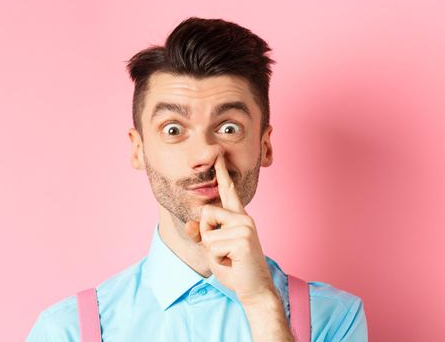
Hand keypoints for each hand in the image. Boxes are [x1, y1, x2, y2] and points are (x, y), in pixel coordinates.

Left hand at [185, 153, 275, 305]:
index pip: (229, 192)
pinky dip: (217, 259)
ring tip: (229, 258)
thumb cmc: (235, 268)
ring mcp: (245, 227)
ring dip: (212, 250)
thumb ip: (202, 235)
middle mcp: (243, 218)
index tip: (219, 156)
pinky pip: (212, 245)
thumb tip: (189, 226)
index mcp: (239, 217)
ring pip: (207, 232)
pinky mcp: (242, 239)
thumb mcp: (213, 250)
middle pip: (206, 214)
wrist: (254, 289)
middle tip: (223, 252)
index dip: (223, 174)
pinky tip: (232, 262)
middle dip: (206, 236)